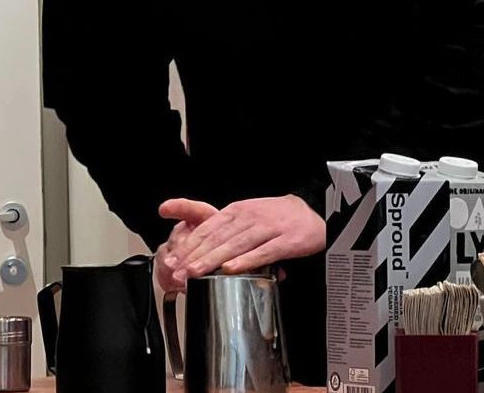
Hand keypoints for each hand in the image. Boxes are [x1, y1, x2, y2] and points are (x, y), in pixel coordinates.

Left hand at [160, 195, 324, 280]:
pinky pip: (263, 252)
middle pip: (217, 237)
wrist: (309, 211)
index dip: (189, 244)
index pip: (207, 228)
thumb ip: (225, 231)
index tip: (173, 259)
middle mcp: (248, 218)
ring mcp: (267, 228)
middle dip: (195, 255)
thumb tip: (199, 249)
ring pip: (235, 245)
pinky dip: (246, 261)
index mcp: (236, 211)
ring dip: (213, 259)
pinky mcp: (285, 240)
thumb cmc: (274, 218)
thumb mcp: (246, 216)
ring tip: (196, 272)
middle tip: (177, 270)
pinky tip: (231, 269)